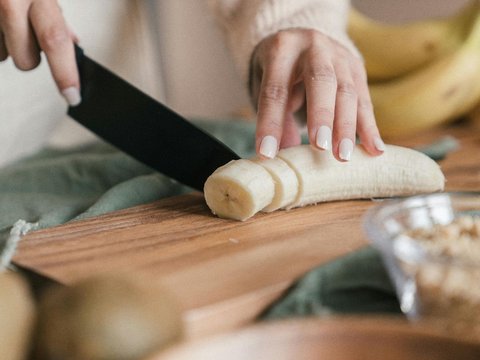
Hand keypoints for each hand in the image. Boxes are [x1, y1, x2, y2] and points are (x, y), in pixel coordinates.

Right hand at [0, 0, 79, 104]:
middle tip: (24, 35)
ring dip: (4, 45)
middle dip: (28, 56)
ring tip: (2, 19)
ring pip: (1, 57)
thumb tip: (74, 43)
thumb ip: (54, 12)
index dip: (65, 73)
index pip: (56, 40)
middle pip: (26, 60)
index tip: (73, 96)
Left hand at [249, 28, 384, 160]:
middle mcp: (313, 47)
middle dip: (321, 115)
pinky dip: (370, 127)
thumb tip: (282, 154)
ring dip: (346, 127)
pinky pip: (364, 101)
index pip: (275, 89)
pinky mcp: (357, 69)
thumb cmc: (278, 72)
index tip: (267, 153)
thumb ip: (276, 116)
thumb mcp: (265, 86)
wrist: (302, 40)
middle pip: (320, 80)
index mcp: (281, 49)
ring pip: (347, 92)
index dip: (271, 123)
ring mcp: (340, 56)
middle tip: (320, 147)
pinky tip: (375, 149)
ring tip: (342, 156)